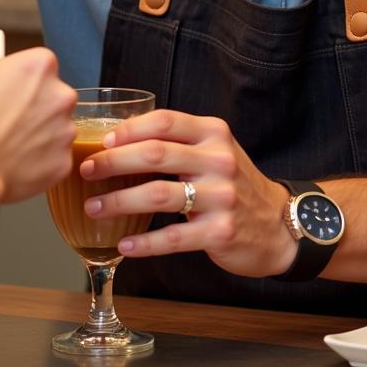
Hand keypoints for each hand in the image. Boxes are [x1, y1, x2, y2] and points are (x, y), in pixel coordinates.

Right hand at [0, 47, 76, 203]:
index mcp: (40, 65)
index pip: (40, 66)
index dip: (22, 81)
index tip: (10, 92)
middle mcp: (61, 94)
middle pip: (53, 97)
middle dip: (36, 107)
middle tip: (8, 122)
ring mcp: (66, 129)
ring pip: (55, 129)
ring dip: (38, 135)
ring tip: (8, 146)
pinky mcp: (64, 161)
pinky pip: (53, 158)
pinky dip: (38, 162)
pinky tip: (14, 163)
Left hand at [79, 110, 296, 277]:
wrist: (281, 224)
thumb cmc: (234, 184)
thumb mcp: (215, 151)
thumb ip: (179, 141)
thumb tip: (119, 140)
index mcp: (213, 133)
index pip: (165, 121)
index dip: (129, 130)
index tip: (101, 141)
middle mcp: (218, 160)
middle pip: (155, 154)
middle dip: (113, 162)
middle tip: (86, 170)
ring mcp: (221, 197)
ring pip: (157, 195)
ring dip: (118, 201)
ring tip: (93, 208)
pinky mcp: (220, 231)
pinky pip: (172, 237)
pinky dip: (144, 243)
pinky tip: (123, 245)